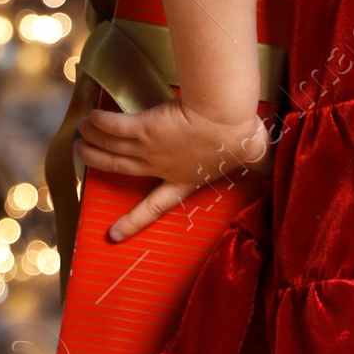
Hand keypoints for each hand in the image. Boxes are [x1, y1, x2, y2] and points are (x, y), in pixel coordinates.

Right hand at [79, 100, 268, 240]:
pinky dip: (99, 123)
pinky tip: (90, 118)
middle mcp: (161, 167)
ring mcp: (149, 149)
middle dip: (98, 163)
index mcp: (184, 181)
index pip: (155, 206)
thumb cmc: (240, 137)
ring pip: (112, 149)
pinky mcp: (144, 128)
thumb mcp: (249, 155)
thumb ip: (255, 159)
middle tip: (84, 155)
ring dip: (93, 141)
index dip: (134, 222)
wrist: (225, 121)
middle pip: (120, 169)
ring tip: (81, 135)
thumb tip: (272, 158)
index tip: (114, 235)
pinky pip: (114, 127)